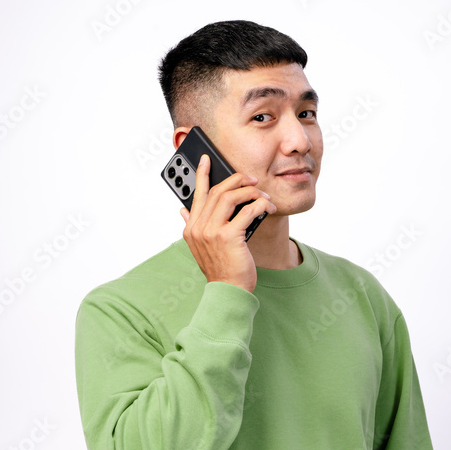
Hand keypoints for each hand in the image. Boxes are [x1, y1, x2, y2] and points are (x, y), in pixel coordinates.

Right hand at [180, 154, 275, 292]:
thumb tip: (182, 210)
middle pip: (218, 191)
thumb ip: (192, 226)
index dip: (202, 174)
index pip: (196, 194)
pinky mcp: (228, 236)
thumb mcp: (201, 247)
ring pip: (232, 196)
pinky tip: (268, 208)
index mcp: (191, 228)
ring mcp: (212, 232)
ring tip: (263, 197)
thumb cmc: (220, 269)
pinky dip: (260, 206)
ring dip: (252, 192)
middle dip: (237, 180)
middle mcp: (198, 228)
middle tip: (252, 180)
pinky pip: (248, 211)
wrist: (228, 290)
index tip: (206, 159)